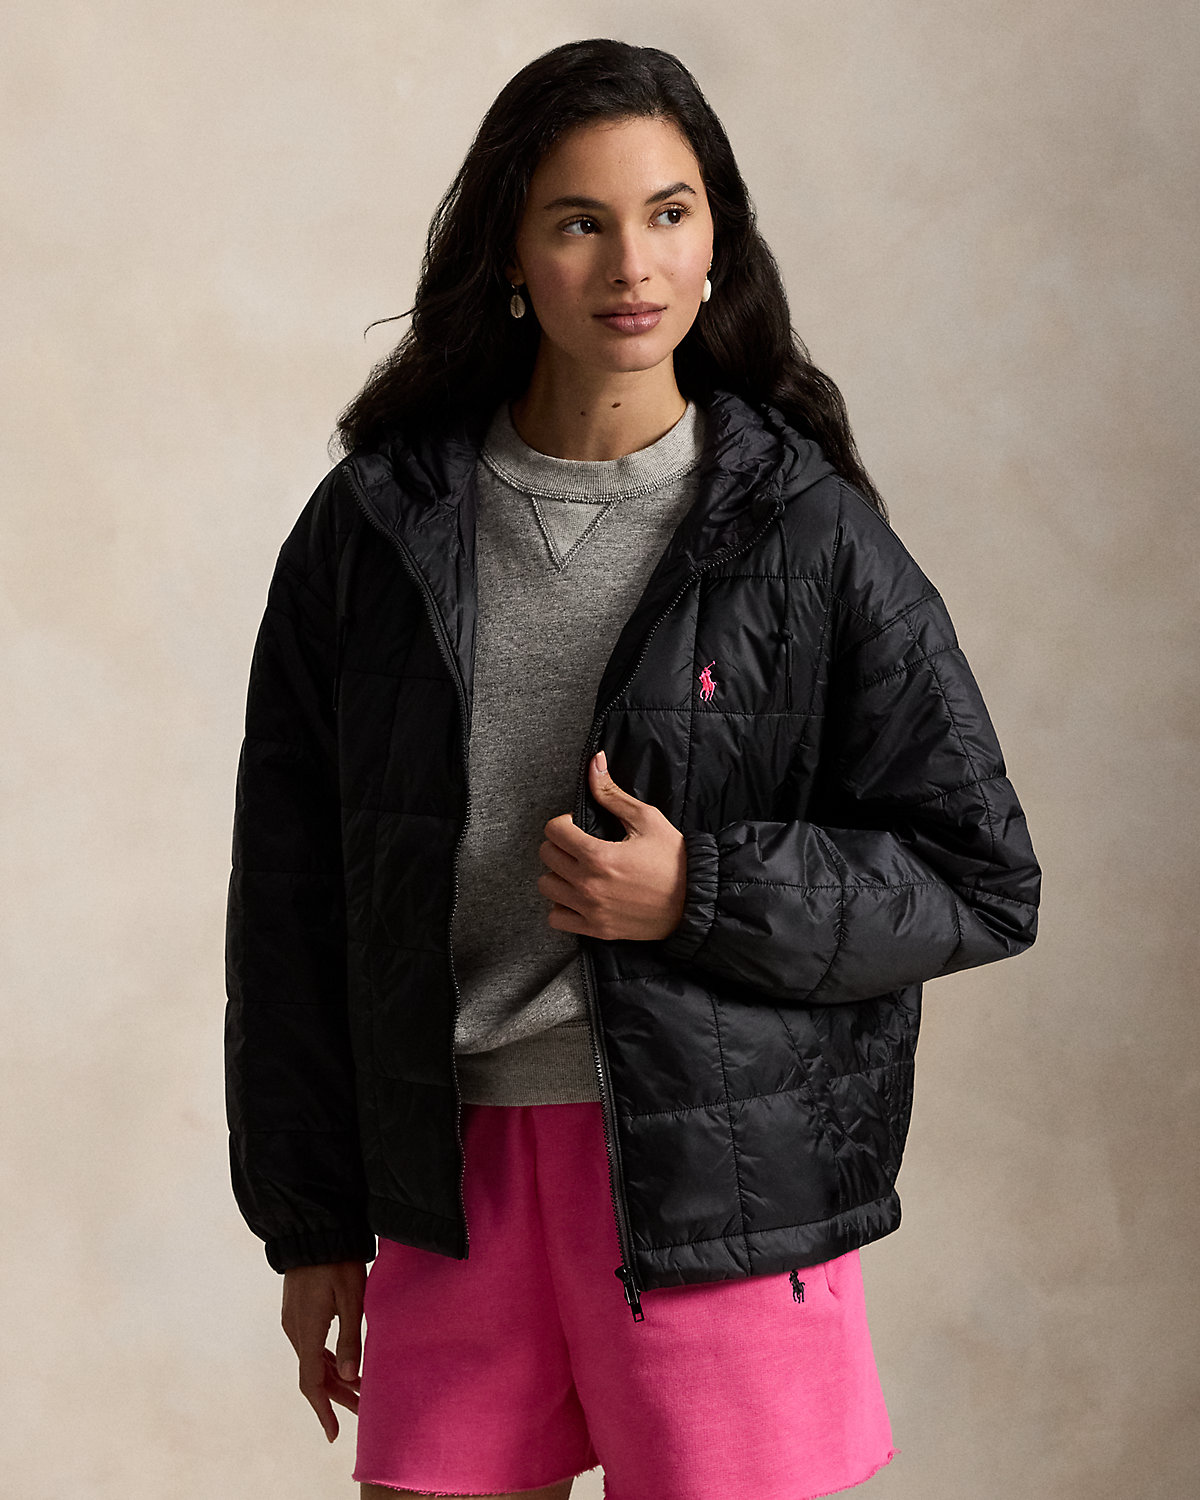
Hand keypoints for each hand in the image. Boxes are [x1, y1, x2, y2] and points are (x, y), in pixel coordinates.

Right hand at [280, 1259, 366, 1442]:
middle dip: (337, 1397)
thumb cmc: (338, 1261)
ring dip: (333, 1377)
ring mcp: (293, 1319)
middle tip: (362, 1412)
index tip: (335, 1433)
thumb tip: (349, 1377)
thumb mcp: (351, 1297)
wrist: (313, 1229)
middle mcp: (295, 1330)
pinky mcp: (296, 1310)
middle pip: (313, 1375)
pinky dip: (326, 1359)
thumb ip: (350, 1337)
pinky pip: (310, 1344)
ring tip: (358, 1391)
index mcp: (307, 1331)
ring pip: (312, 1360)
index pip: (311, 1383)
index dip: (324, 1410)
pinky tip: (343, 1363)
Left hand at [538, 750, 686, 941]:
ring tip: (577, 869)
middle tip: (579, 845)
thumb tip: (595, 762)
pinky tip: (577, 895)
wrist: (696, 900)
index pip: (553, 831)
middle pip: (547, 856)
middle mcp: (588, 884)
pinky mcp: (596, 930)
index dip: (563, 822)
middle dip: (560, 844)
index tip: (577, 826)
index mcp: (598, 855)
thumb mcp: (646, 819)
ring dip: (558, 874)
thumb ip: (612, 794)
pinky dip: (561, 906)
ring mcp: (590, 909)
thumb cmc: (673, 859)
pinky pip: (556, 918)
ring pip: (547, 886)